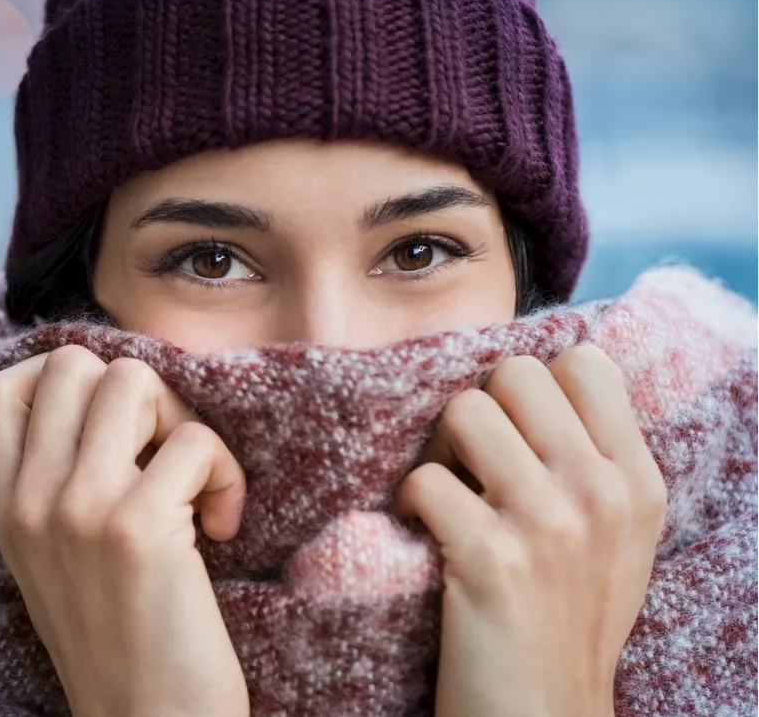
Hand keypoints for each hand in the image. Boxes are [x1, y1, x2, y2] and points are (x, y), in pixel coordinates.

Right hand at [0, 345, 249, 716]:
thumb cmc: (120, 642)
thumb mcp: (53, 561)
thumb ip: (54, 486)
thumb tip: (106, 397)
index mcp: (5, 509)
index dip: (59, 384)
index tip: (108, 432)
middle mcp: (29, 501)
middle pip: (73, 363)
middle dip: (136, 393)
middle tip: (161, 455)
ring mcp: (77, 510)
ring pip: (133, 380)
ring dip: (183, 421)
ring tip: (194, 484)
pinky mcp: (136, 529)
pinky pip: (194, 441)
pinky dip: (226, 474)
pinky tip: (222, 528)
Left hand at [395, 346, 667, 716]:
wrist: (543, 715)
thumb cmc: (566, 621)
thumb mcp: (615, 537)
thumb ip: (592, 461)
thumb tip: (535, 383)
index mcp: (636, 480)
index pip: (585, 362)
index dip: (533, 386)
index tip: (515, 433)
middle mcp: (600, 492)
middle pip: (515, 374)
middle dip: (479, 409)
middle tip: (469, 465)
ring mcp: (549, 523)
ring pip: (464, 411)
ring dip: (438, 451)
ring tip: (446, 498)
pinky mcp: (491, 560)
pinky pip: (424, 480)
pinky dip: (408, 504)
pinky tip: (422, 535)